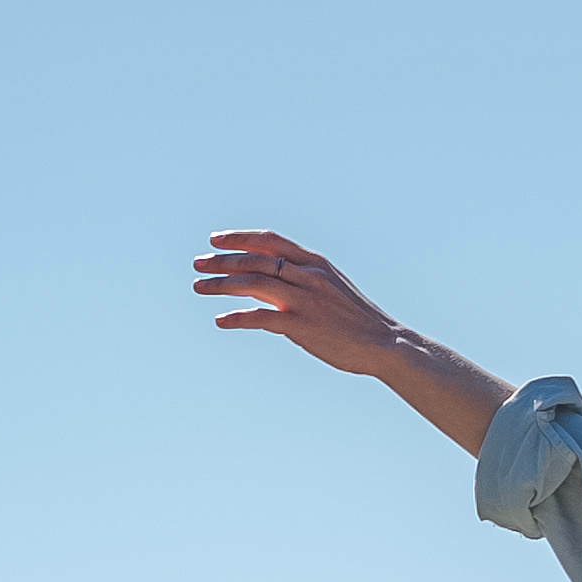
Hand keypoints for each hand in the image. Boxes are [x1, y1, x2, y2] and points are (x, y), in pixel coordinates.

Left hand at [192, 230, 512, 456]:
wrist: (384, 343)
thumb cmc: (355, 319)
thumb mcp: (330, 288)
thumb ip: (299, 282)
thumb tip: (267, 285)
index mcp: (315, 262)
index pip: (270, 241)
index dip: (240, 238)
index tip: (215, 240)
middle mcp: (308, 275)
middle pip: (256, 259)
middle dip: (222, 260)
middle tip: (196, 263)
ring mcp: (305, 300)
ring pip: (254, 283)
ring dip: (221, 284)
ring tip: (198, 287)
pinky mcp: (302, 326)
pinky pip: (261, 317)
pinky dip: (238, 317)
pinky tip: (220, 321)